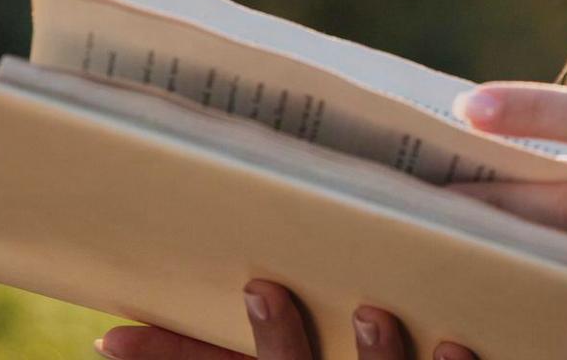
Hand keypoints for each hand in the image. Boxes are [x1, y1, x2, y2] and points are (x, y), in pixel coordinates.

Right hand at [94, 279, 479, 359]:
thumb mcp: (318, 318)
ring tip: (372, 315)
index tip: (111, 339)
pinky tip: (455, 343)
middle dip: (276, 343)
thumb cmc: (375, 323)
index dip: (168, 355)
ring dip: (375, 356)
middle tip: (261, 287)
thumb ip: (281, 295)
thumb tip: (241, 220)